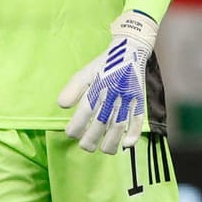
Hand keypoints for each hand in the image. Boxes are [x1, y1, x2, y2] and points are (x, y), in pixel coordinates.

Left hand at [57, 11, 156, 153]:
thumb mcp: (84, 73)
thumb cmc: (103, 64)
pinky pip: (138, 119)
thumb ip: (72, 89)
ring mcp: (127, 99)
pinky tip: (126, 144)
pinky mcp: (139, 101)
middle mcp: (112, 94)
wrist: (130, 50)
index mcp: (97, 87)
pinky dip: (133, 134)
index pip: (84, 112)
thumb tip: (62, 106)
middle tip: (85, 146)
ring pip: (119, 126)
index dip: (76, 127)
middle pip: (101, 123)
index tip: (71, 133)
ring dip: (111, 142)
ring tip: (104, 150)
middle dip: (91, 140)